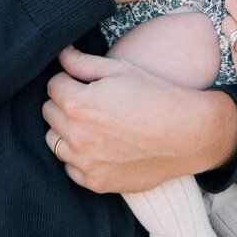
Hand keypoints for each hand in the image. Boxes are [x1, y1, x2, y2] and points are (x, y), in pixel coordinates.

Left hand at [42, 46, 236, 191]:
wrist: (188, 135)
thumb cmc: (156, 96)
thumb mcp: (121, 70)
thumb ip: (83, 62)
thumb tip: (60, 54)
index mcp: (79, 103)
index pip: (53, 86)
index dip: (68, 80)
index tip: (83, 82)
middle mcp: (76, 136)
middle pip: (49, 113)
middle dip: (64, 103)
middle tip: (90, 101)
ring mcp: (84, 163)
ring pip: (54, 141)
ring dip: (66, 131)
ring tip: (93, 124)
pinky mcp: (95, 182)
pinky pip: (70, 167)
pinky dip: (78, 157)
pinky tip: (99, 147)